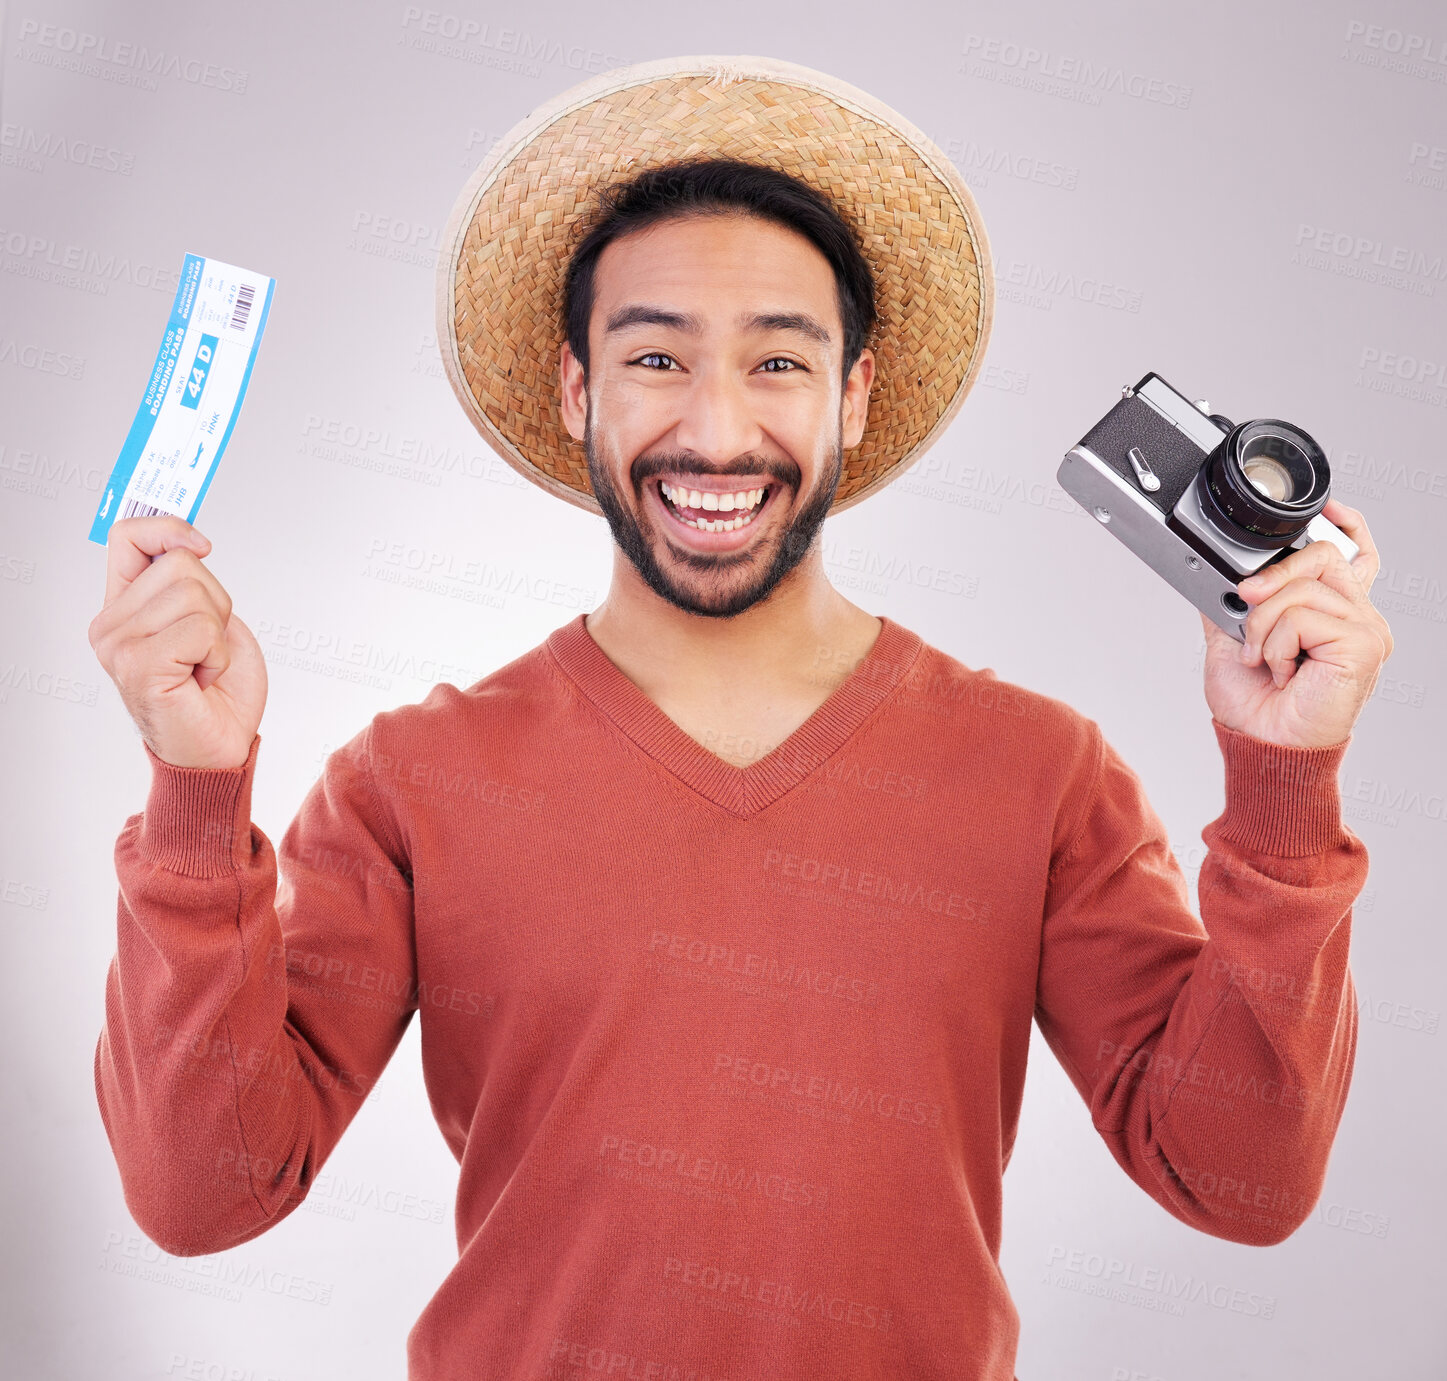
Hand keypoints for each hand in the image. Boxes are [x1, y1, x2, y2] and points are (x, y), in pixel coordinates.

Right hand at [88, 515, 267, 768]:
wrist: (220, 750)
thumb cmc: (218, 693)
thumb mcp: (212, 622)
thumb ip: (193, 584)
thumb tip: (190, 542)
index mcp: (125, 607)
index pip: (127, 536)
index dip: (169, 528)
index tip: (203, 546)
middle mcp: (111, 624)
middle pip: (180, 563)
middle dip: (217, 604)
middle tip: (207, 649)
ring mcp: (118, 645)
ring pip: (194, 593)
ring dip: (218, 634)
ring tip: (203, 666)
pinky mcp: (138, 665)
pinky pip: (201, 629)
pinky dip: (217, 655)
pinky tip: (201, 680)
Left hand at [1198, 498, 1393, 748]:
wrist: (1262, 745)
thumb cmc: (1255, 706)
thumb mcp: (1232, 639)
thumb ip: (1233, 603)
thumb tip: (1215, 573)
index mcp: (1332, 612)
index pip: (1355, 555)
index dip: (1345, 526)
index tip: (1327, 509)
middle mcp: (1356, 615)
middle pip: (1320, 556)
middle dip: (1269, 578)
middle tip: (1244, 605)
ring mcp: (1365, 628)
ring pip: (1302, 588)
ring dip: (1262, 625)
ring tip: (1263, 659)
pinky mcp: (1362, 644)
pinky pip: (1303, 616)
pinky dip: (1276, 643)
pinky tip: (1281, 671)